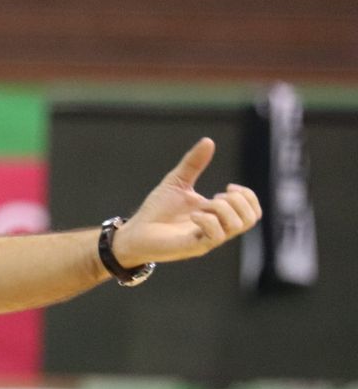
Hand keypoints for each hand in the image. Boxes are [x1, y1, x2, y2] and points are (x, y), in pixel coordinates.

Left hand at [113, 138, 262, 266]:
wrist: (135, 232)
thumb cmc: (157, 211)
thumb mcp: (177, 182)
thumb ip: (193, 163)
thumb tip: (208, 141)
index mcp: (218, 216)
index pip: (253, 212)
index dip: (248, 196)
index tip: (228, 186)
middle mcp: (218, 229)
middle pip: (251, 219)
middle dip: (237, 201)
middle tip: (214, 196)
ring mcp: (208, 240)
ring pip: (237, 226)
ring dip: (222, 209)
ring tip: (202, 206)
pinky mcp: (194, 247)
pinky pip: (216, 236)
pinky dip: (208, 220)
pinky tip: (192, 215)